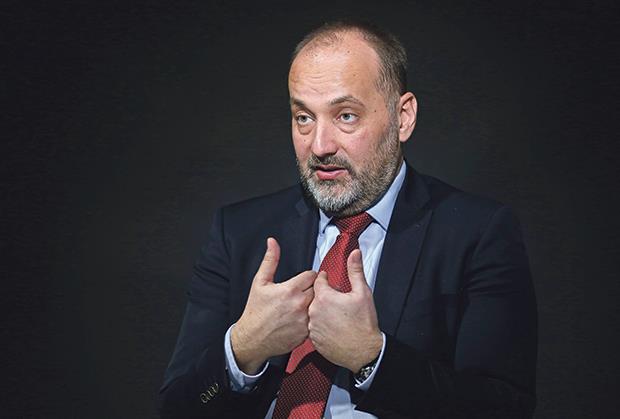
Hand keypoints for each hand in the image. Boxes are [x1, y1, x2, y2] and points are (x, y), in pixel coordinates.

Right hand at [231, 237, 316, 373]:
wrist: (252, 338)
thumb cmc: (255, 310)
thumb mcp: (260, 282)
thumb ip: (270, 260)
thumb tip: (272, 242)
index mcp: (290, 290)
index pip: (312, 275)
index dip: (309, 276)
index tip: (304, 280)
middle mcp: (300, 304)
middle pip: (319, 289)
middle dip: (314, 288)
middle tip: (304, 291)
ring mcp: (305, 320)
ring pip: (320, 305)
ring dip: (315, 303)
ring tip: (304, 304)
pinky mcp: (306, 333)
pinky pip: (317, 320)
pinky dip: (313, 318)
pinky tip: (302, 317)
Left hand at [308, 249, 382, 372]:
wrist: (364, 352)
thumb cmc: (364, 324)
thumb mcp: (363, 292)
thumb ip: (355, 270)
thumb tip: (354, 254)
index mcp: (324, 297)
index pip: (318, 280)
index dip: (325, 279)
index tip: (329, 280)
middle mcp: (314, 311)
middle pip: (314, 296)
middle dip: (324, 296)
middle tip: (337, 300)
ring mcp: (312, 327)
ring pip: (313, 312)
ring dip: (322, 311)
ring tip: (337, 315)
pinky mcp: (313, 340)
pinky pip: (314, 328)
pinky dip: (321, 326)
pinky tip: (333, 327)